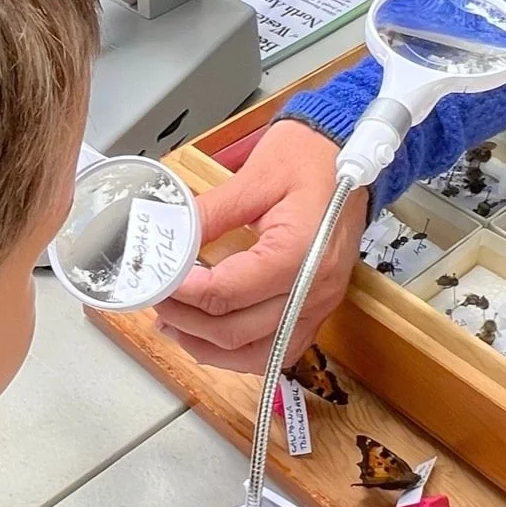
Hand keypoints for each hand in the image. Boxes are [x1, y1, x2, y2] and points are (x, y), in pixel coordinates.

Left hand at [156, 120, 369, 372]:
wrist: (350, 152)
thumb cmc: (310, 158)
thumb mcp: (254, 177)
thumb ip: (209, 214)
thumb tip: (169, 238)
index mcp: (301, 253)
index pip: (228, 292)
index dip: (183, 292)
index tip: (157, 280)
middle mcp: (315, 289)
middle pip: (237, 331)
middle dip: (187, 320)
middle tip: (156, 299)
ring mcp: (320, 304)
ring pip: (256, 354)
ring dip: (209, 347)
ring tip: (174, 324)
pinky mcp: (318, 308)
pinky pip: (278, 350)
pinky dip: (239, 352)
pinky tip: (211, 336)